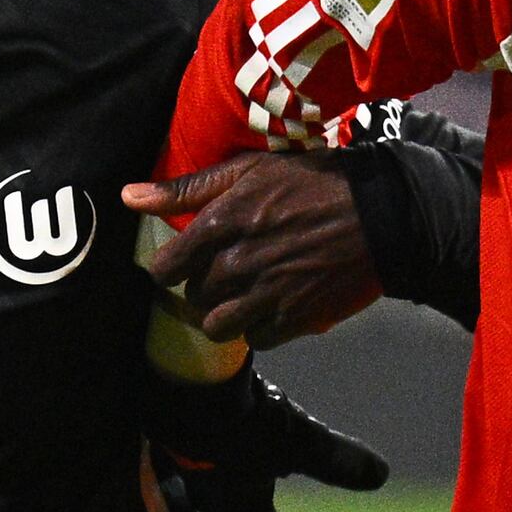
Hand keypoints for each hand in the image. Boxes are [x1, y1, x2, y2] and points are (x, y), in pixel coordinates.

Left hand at [125, 153, 384, 350]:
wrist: (383, 215)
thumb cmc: (314, 183)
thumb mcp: (249, 171)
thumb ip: (187, 188)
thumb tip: (128, 197)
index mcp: (221, 225)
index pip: (165, 269)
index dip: (170, 269)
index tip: (184, 263)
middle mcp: (238, 265)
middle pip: (193, 299)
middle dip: (203, 288)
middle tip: (227, 272)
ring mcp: (267, 296)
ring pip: (218, 327)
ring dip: (225, 315)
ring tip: (244, 296)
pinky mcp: (295, 320)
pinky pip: (257, 340)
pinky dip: (260, 328)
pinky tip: (273, 305)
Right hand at [145, 363, 388, 511]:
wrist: (179, 382)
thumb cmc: (243, 422)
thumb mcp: (299, 439)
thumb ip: (335, 460)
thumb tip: (380, 476)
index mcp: (237, 500)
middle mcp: (202, 487)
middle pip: (221, 505)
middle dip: (239, 501)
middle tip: (254, 491)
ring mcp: (175, 456)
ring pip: (197, 471)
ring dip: (215, 468)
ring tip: (230, 453)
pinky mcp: (159, 425)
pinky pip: (179, 439)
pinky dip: (196, 436)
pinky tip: (204, 417)